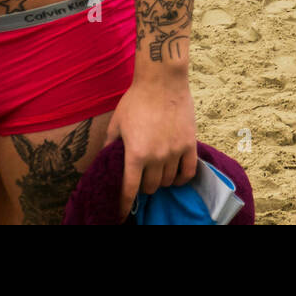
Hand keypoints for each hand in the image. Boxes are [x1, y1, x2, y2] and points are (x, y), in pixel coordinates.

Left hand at [106, 73, 197, 221]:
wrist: (162, 80)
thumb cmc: (136, 100)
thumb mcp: (116, 123)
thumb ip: (110, 146)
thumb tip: (105, 162)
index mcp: (135, 154)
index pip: (130, 190)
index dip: (124, 205)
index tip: (121, 214)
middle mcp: (156, 157)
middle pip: (151, 187)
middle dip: (144, 187)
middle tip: (141, 178)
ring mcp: (175, 151)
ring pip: (169, 181)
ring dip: (161, 180)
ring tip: (157, 172)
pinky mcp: (189, 144)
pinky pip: (188, 172)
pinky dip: (181, 179)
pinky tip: (176, 176)